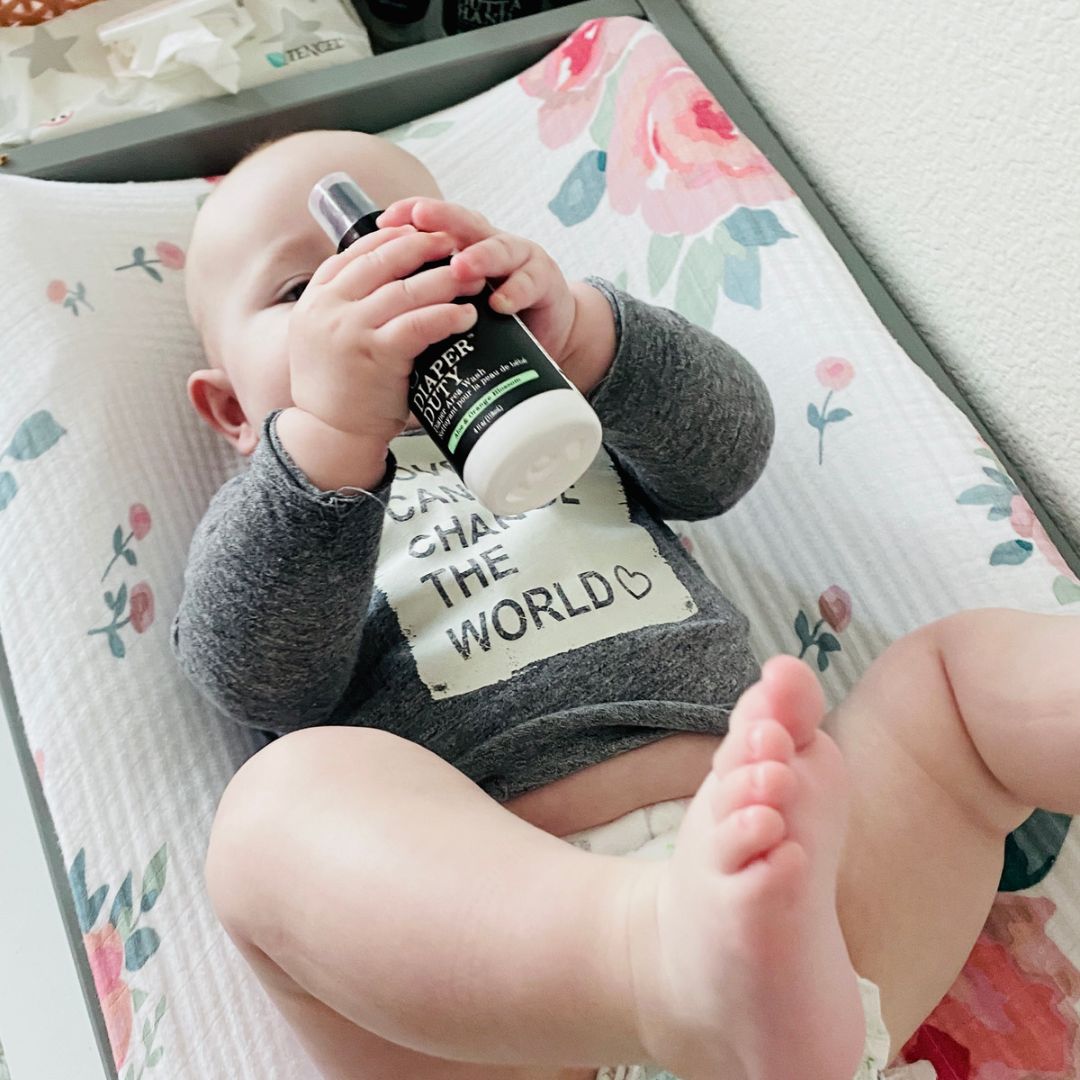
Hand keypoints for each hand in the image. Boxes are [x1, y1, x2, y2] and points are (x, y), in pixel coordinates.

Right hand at [280, 224, 485, 489]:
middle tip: (456, 243)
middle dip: (425, 246)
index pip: (359, 250)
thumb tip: (392, 279)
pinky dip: (446, 315)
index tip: (424, 231)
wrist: (329, 434)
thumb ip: (351, 306)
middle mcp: (329, 306)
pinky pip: (418, 324)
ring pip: (406, 289)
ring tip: (472, 278)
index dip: (396, 236)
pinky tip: (466, 315)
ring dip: (445, 279)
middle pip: (384, 259)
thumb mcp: (328, 336)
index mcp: (318, 296)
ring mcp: (350, 329)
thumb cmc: (340, 390)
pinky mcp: (375, 354)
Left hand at [376, 199, 614, 394]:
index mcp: (466, 246)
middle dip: (443, 220)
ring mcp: (522, 261)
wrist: (544, 338)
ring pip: (501, 248)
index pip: (437, 222)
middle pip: (468, 224)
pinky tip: (499, 302)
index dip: (413, 214)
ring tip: (460, 269)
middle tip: (420, 221)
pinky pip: (531, 282)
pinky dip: (515, 291)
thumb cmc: (491, 323)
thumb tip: (369, 301)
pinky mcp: (546, 283)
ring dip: (480, 257)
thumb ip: (426, 296)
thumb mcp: (454, 305)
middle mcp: (492, 245)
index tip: (385, 219)